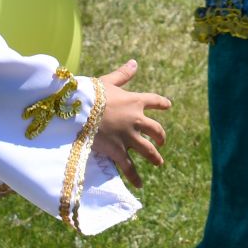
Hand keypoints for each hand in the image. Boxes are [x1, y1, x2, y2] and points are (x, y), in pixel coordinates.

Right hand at [92, 60, 170, 188]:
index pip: (154, 101)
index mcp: (135, 101)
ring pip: (147, 150)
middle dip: (160, 136)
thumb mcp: (108, 82)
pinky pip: (129, 167)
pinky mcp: (118, 151)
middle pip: (155, 129)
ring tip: (159, 162)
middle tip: (162, 142)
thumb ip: (123, 75)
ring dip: (154, 157)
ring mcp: (128, 137)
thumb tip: (135, 62)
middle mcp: (136, 120)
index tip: (168, 105)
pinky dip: (135, 177)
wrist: (80, 112)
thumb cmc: (91, 94)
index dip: (161, 103)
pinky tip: (140, 184)